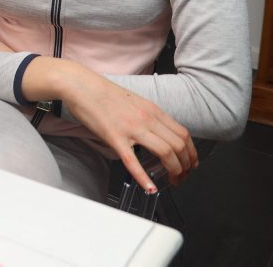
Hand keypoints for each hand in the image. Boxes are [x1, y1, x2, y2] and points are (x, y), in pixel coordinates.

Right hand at [24, 57, 196, 191]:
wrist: (80, 85)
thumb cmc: (102, 92)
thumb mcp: (133, 101)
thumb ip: (147, 116)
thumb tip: (156, 134)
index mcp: (152, 109)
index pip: (183, 134)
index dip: (192, 153)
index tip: (191, 164)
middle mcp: (146, 118)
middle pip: (179, 146)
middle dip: (186, 166)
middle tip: (182, 177)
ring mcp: (131, 128)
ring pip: (165, 152)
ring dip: (174, 171)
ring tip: (172, 182)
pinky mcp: (114, 137)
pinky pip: (133, 161)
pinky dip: (144, 177)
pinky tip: (149, 188)